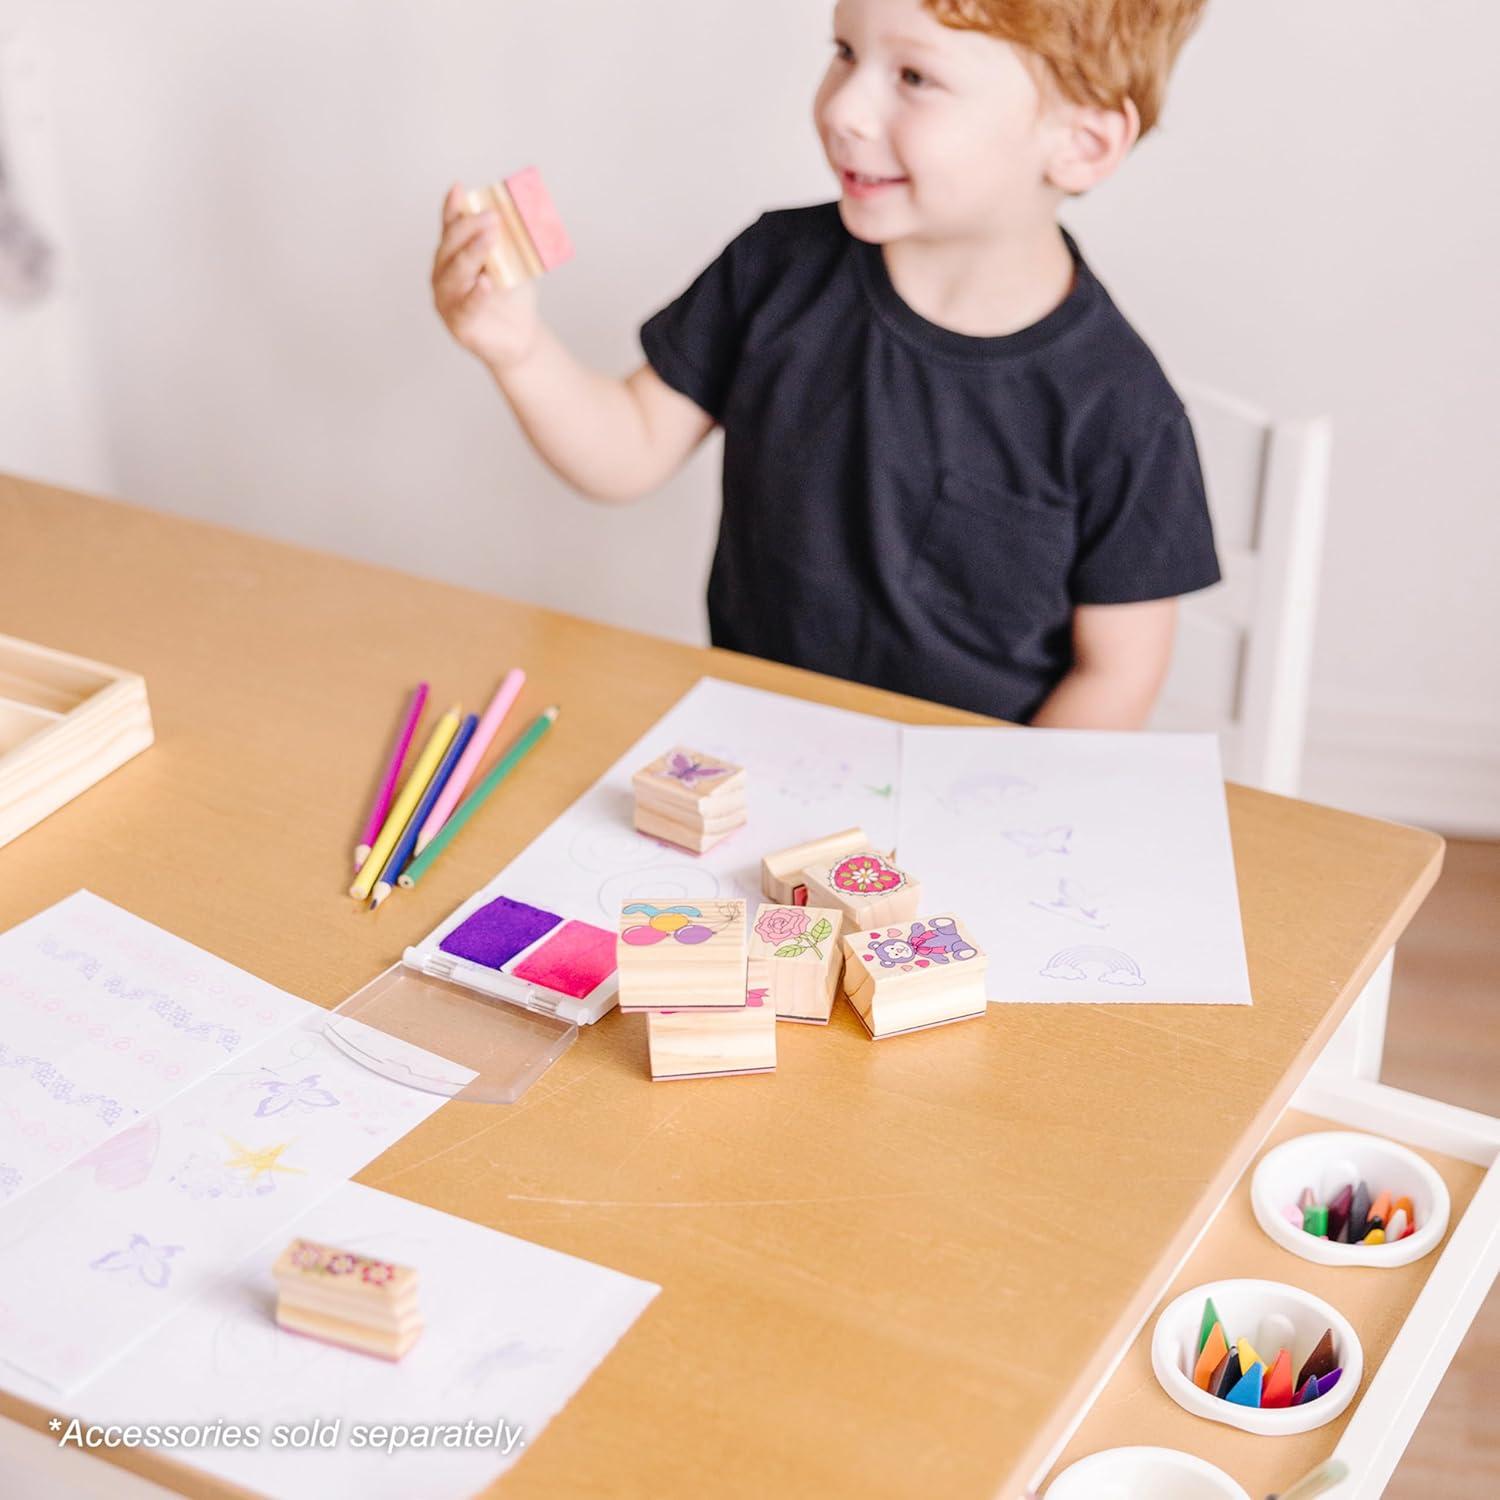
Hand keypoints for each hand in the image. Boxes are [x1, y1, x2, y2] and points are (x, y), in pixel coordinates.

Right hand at [431, 183, 541, 370]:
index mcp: (452, 256)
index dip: (452, 209)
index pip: (449, 228)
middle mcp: (443, 275)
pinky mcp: (458, 324)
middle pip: (449, 247)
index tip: (459, 189)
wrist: (520, 336)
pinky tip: (485, 282)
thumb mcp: (513, 263)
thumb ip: (510, 241)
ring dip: (472, 254)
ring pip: (454, 274)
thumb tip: (523, 211)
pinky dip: (476, 294)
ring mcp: (447, 300)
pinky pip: (465, 306)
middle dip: (468, 229)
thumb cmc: (512, 297)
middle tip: (491, 216)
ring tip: (489, 239)